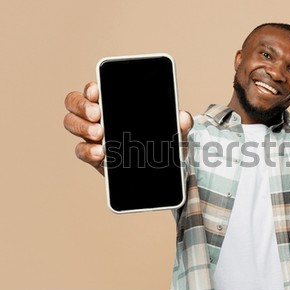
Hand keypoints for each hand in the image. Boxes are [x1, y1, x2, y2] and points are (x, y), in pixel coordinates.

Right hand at [64, 82, 193, 173]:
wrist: (162, 169)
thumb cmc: (164, 142)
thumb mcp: (175, 132)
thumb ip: (180, 123)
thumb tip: (183, 117)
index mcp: (115, 102)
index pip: (95, 89)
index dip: (91, 88)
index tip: (97, 91)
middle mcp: (99, 116)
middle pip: (75, 103)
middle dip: (82, 106)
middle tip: (98, 114)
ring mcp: (93, 136)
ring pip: (73, 124)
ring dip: (82, 127)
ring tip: (100, 134)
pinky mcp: (94, 156)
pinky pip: (81, 151)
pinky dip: (88, 151)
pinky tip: (101, 153)